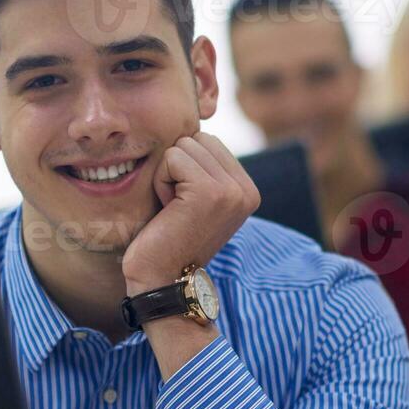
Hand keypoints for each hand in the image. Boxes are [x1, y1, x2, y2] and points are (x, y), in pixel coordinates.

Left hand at [121, 133, 259, 294]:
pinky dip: (161, 181)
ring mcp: (231, 191)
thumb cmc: (168, 238)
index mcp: (247, 190)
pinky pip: (173, 157)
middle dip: (177, 168)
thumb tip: (191, 127)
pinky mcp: (210, 192)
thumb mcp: (195, 199)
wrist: (162, 282)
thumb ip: (204, 167)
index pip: (208, 142)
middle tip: (177, 208)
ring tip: (173, 210)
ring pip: (184, 145)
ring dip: (167, 175)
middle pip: (197, 139)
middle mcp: (246, 190)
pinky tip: (168, 210)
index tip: (185, 205)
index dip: (185, 167)